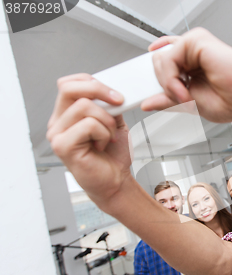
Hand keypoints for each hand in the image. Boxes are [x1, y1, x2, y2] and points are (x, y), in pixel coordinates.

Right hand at [46, 74, 132, 208]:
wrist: (115, 180)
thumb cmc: (112, 154)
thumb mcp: (114, 122)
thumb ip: (109, 105)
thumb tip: (113, 90)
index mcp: (66, 114)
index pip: (68, 84)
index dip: (90, 81)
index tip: (114, 93)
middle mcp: (57, 123)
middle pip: (69, 88)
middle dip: (99, 90)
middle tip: (119, 101)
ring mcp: (57, 134)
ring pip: (84, 106)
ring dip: (107, 120)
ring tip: (110, 135)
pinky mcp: (62, 146)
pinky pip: (88, 125)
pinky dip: (104, 133)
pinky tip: (103, 145)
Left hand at [142, 28, 231, 123]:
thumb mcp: (190, 104)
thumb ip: (167, 99)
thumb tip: (146, 103)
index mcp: (192, 64)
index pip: (162, 62)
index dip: (152, 75)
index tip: (143, 92)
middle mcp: (193, 51)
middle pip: (157, 61)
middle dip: (163, 85)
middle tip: (180, 98)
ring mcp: (195, 44)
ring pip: (160, 60)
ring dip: (168, 84)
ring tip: (185, 95)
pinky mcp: (197, 41)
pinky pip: (168, 57)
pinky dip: (171, 78)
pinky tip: (185, 88)